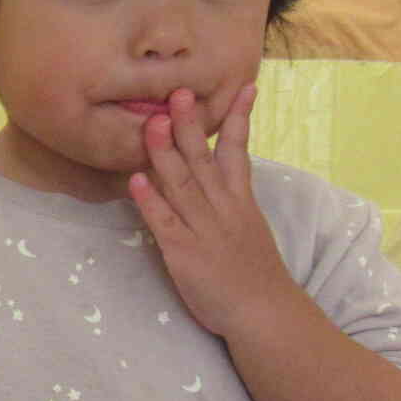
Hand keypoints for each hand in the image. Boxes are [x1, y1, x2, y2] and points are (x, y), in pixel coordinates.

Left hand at [127, 84, 303, 338]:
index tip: (244, 87)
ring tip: (152, 122)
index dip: (239, 119)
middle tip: (178, 92)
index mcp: (242, 202)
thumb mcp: (251, 229)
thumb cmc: (255, 276)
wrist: (264, 314)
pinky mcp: (183, 253)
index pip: (239, 152)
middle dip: (190, 124)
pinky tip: (136, 179)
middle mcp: (223, 209)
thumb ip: (233, 202)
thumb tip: (219, 177)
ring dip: (165, 152)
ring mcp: (202, 230)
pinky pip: (164, 222)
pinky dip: (150, 200)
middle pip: (204, 160)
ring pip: (182, 183)